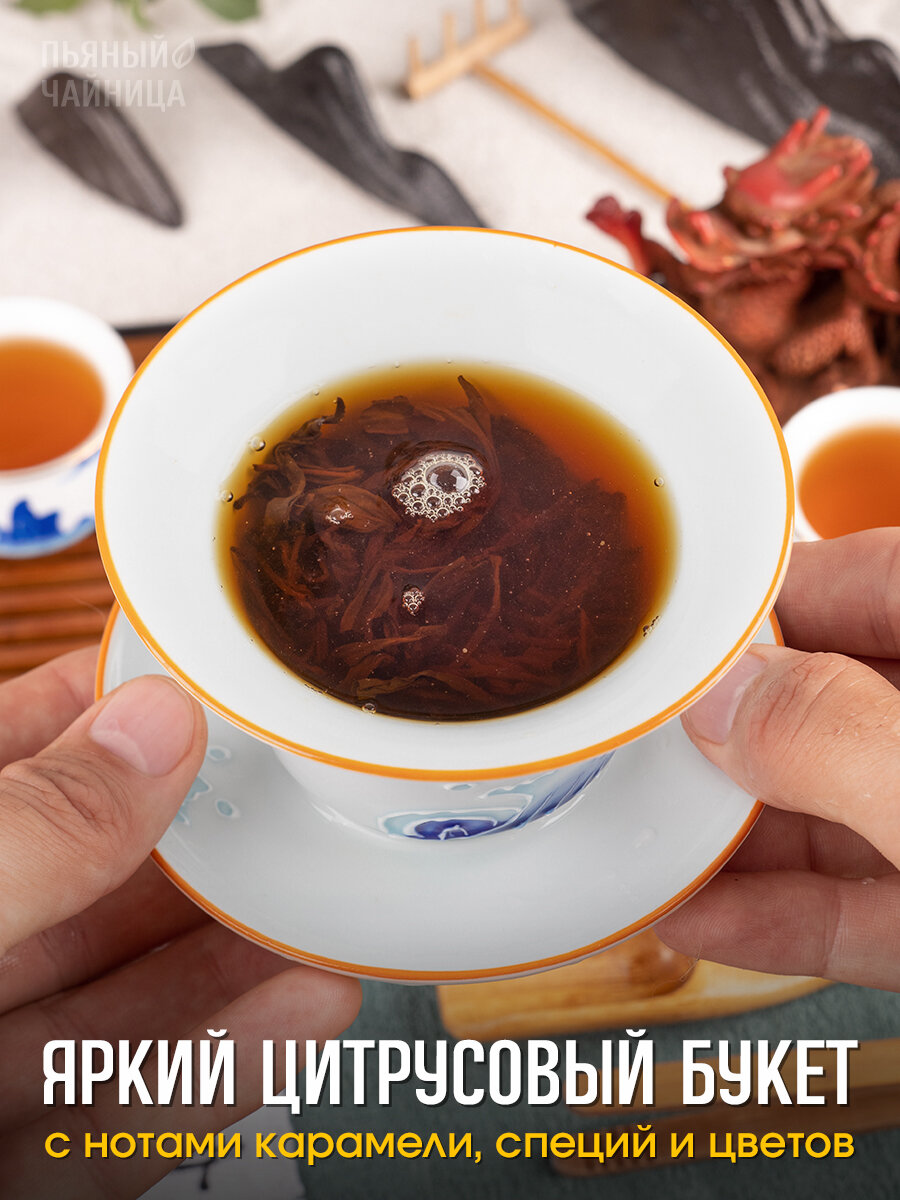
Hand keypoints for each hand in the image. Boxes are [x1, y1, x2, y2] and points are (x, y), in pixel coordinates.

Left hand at [0, 649, 359, 1199]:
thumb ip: (34, 830)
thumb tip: (155, 728)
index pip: (31, 747)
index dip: (125, 705)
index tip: (224, 681)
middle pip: (103, 878)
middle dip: (215, 842)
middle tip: (315, 802)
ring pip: (132, 996)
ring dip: (244, 955)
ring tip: (342, 905)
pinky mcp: (7, 1164)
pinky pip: (127, 1107)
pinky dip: (221, 1064)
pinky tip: (306, 1009)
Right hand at [657, 528, 899, 989]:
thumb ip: (835, 737)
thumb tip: (721, 704)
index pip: (861, 577)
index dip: (753, 603)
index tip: (665, 635)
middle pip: (833, 700)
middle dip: (728, 736)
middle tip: (635, 749)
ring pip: (840, 805)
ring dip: (737, 834)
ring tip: (639, 835)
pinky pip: (864, 900)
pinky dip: (785, 913)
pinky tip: (698, 916)